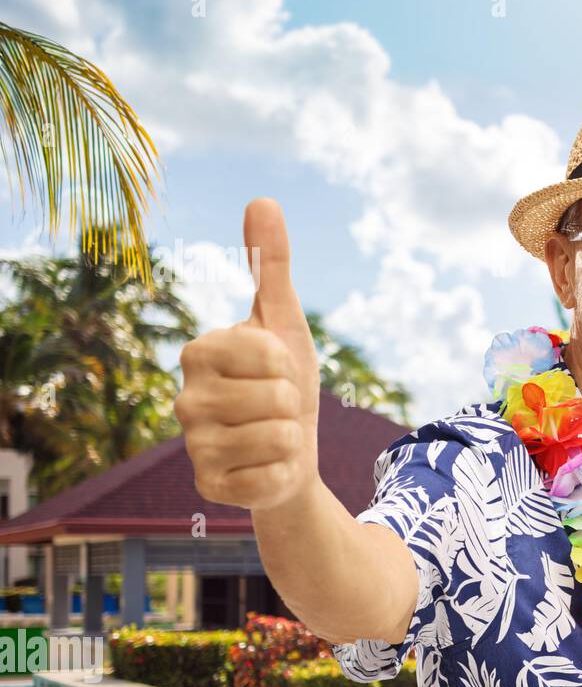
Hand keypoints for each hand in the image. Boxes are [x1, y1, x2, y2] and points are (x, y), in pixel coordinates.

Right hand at [176, 199, 320, 510]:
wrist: (290, 449)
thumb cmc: (284, 381)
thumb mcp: (285, 322)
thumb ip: (271, 265)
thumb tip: (262, 199)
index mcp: (198, 352)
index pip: (268, 352)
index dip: (288, 363)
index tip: (276, 369)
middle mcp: (183, 399)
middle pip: (275, 398)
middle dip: (292, 403)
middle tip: (277, 407)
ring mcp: (193, 446)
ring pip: (277, 437)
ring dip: (291, 438)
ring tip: (274, 434)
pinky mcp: (210, 488)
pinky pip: (270, 479)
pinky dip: (283, 473)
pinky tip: (267, 467)